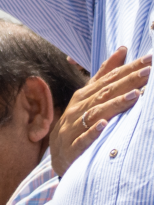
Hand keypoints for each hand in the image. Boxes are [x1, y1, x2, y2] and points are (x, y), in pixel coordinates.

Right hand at [50, 48, 150, 175]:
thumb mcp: (88, 97)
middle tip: (148, 71)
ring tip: (135, 96)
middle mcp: (78, 108)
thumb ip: (103, 75)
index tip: (148, 59)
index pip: (109, 79)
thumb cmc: (76, 122)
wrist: (59, 153)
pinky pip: (83, 139)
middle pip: (105, 93)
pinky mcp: (73, 147)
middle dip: (127, 82)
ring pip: (95, 113)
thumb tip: (121, 50)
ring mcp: (74, 127)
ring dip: (115, 104)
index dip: (128, 69)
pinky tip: (104, 125)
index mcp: (83, 96)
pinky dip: (93, 131)